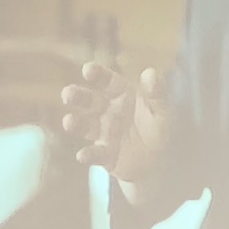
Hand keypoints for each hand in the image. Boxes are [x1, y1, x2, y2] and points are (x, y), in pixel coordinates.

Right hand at [58, 55, 179, 197]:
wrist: (158, 159)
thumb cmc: (157, 126)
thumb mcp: (161, 109)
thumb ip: (156, 93)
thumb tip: (151, 73)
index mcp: (120, 93)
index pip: (106, 80)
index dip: (96, 74)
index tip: (87, 70)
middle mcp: (106, 110)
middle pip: (89, 100)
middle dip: (77, 96)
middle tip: (67, 94)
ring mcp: (102, 132)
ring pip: (85, 126)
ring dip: (75, 123)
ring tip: (69, 122)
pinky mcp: (104, 155)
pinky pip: (95, 154)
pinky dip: (88, 155)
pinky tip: (82, 155)